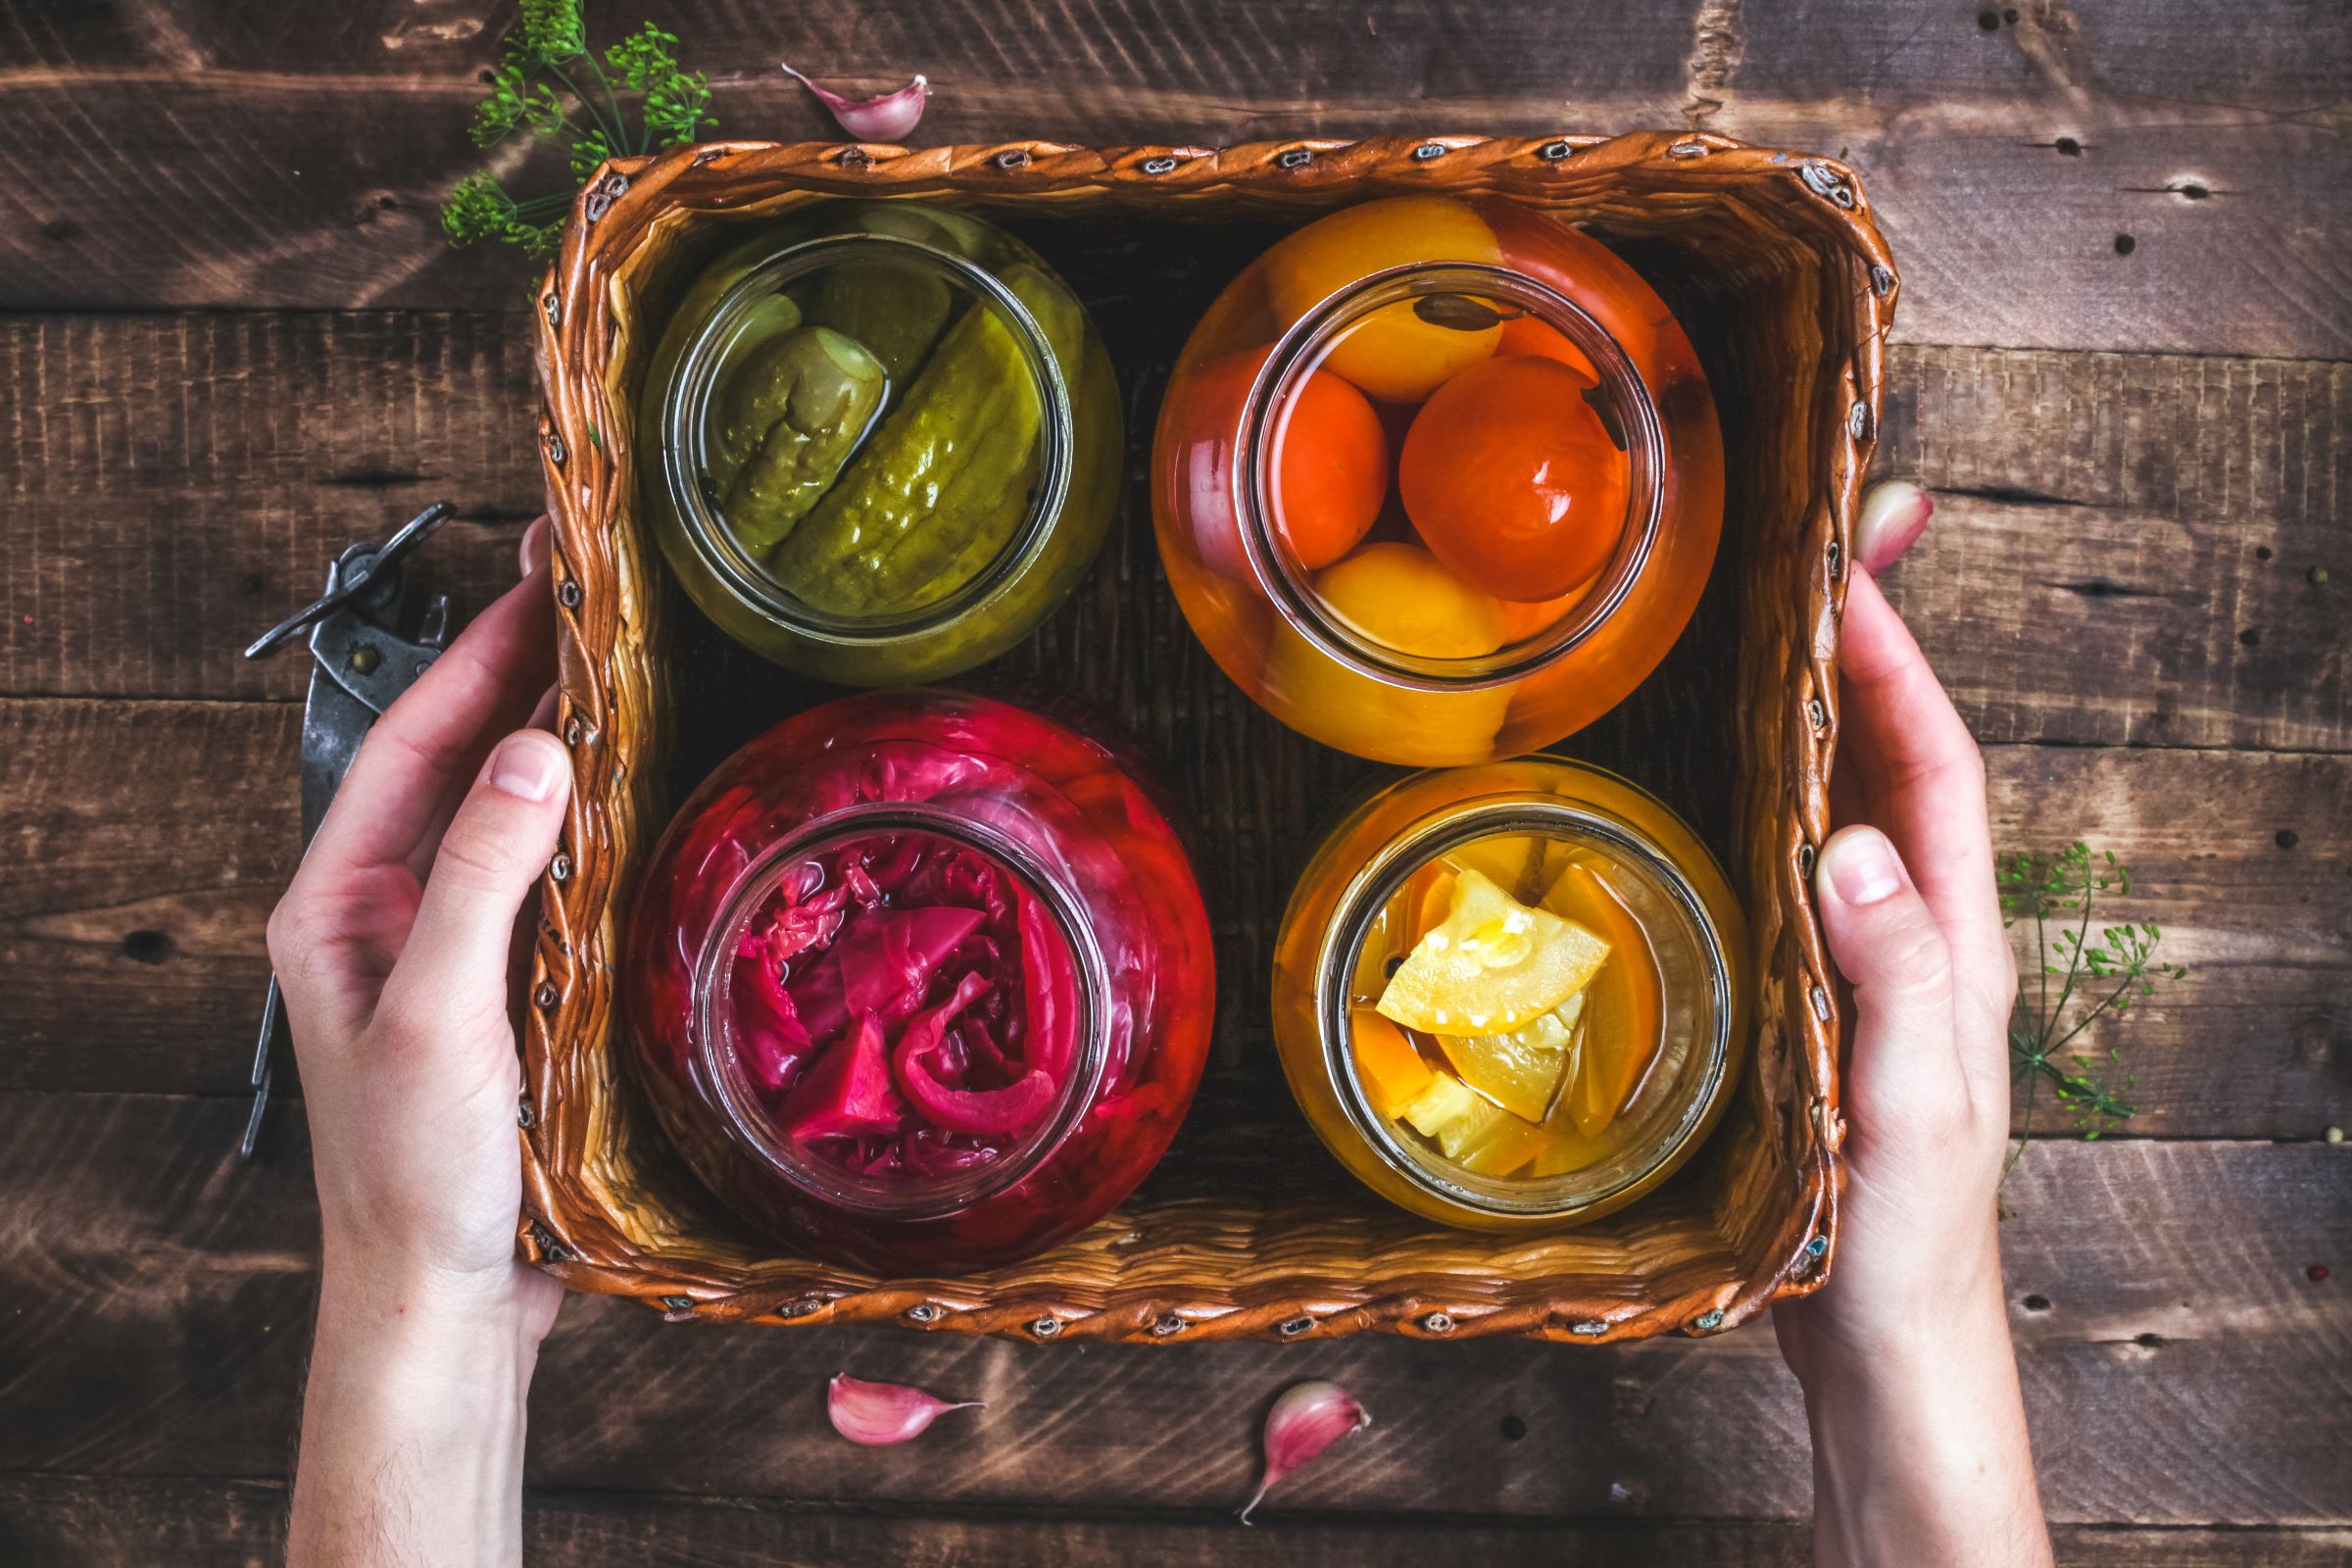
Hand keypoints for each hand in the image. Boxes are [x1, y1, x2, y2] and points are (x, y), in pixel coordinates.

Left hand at [266, 518, 570, 1565]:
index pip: (407, 743)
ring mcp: (445, 951)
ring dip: (556, 741)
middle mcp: (386, 914)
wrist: (439, 1298)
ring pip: (503, 816)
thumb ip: (483, 880)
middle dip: (517, 677)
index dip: (475, 658)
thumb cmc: (415, 1175)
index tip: (539, 585)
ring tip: (622, 670)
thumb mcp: (440, 1017)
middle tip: (589, 597)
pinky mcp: (502, 990)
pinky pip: (545, 877)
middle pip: (455, 765)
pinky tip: (639, 800)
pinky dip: (588, 822)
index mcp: (339, 904)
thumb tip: (538, 752)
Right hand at [1774, 485, 2051, 1566]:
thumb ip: (1894, 984)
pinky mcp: (1811, 1013)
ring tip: (1734, 657)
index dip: (1896, 669)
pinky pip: (1789, 881)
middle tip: (1787, 578)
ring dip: (1802, 730)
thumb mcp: (1906, 1114)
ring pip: (1839, 820)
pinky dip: (1754, 816)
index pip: (1937, 773)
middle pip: (1893, 773)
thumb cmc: (1905, 1250)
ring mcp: (1865, 978)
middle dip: (1854, 664)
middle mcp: (1920, 947)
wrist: (1886, 1358)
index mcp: (1960, 952)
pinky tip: (1693, 812)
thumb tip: (1852, 845)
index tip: (1841, 581)